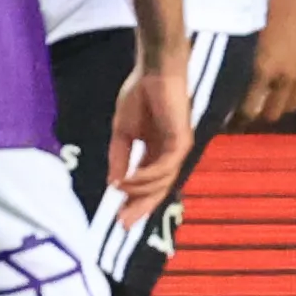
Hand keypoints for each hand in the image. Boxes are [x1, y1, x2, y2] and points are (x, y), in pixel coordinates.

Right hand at [108, 64, 194, 234]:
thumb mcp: (122, 133)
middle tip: (124, 224)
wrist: (152, 72)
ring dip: (140, 190)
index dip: (134, 202)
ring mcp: (178, 149)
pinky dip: (146, 176)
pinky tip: (128, 179)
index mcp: (156, 153)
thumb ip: (119, 158)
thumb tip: (113, 184)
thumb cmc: (139, 95)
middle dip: (141, 207)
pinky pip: (164, 167)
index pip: (148, 184)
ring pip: (161, 182)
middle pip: (158, 190)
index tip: (118, 218)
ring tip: (120, 192)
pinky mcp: (181, 141)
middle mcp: (170, 155)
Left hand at [235, 0, 295, 125]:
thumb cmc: (264, 0)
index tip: (228, 117)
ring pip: (292, 105)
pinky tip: (289, 82)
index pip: (249, 109)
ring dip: (279, 104)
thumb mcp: (243, 30)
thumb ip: (234, 57)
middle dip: (258, 113)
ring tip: (268, 96)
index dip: (237, 117)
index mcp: (263, 68)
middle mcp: (286, 76)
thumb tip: (217, 74)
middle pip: (272, 113)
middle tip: (247, 108)